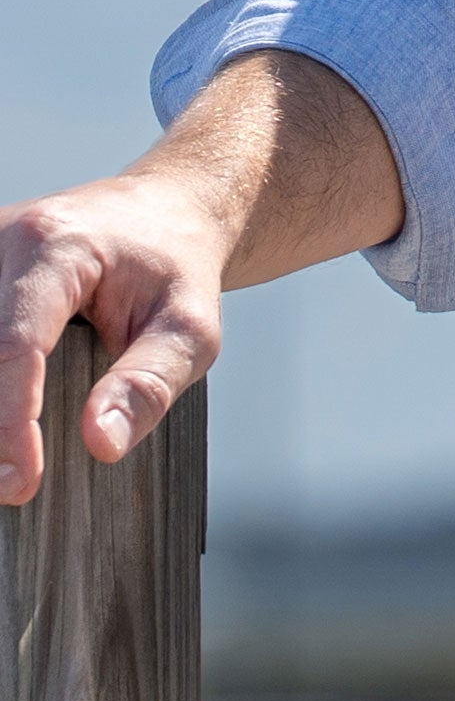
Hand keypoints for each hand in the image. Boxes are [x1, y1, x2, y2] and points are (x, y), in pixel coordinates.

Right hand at [0, 168, 232, 500]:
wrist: (164, 214)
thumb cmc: (179, 270)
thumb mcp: (190, 327)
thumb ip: (149, 384)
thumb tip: (102, 444)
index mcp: (53, 247)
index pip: (15, 345)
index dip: (11, 421)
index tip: (21, 482)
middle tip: (12, 487)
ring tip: (11, 461)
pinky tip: (5, 427)